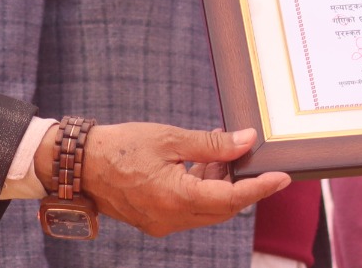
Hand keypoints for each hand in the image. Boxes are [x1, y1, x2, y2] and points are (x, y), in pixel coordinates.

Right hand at [35, 122, 288, 237]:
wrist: (79, 165)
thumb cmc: (122, 146)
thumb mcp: (171, 138)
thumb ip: (212, 144)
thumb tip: (246, 141)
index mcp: (177, 199)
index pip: (232, 199)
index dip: (260, 189)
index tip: (282, 178)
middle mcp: (171, 219)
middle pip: (222, 208)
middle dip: (241, 185)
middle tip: (251, 157)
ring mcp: (161, 223)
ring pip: (206, 209)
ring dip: (220, 184)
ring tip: (220, 151)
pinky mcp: (153, 220)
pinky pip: (189, 209)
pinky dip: (201, 188)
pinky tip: (201, 161)